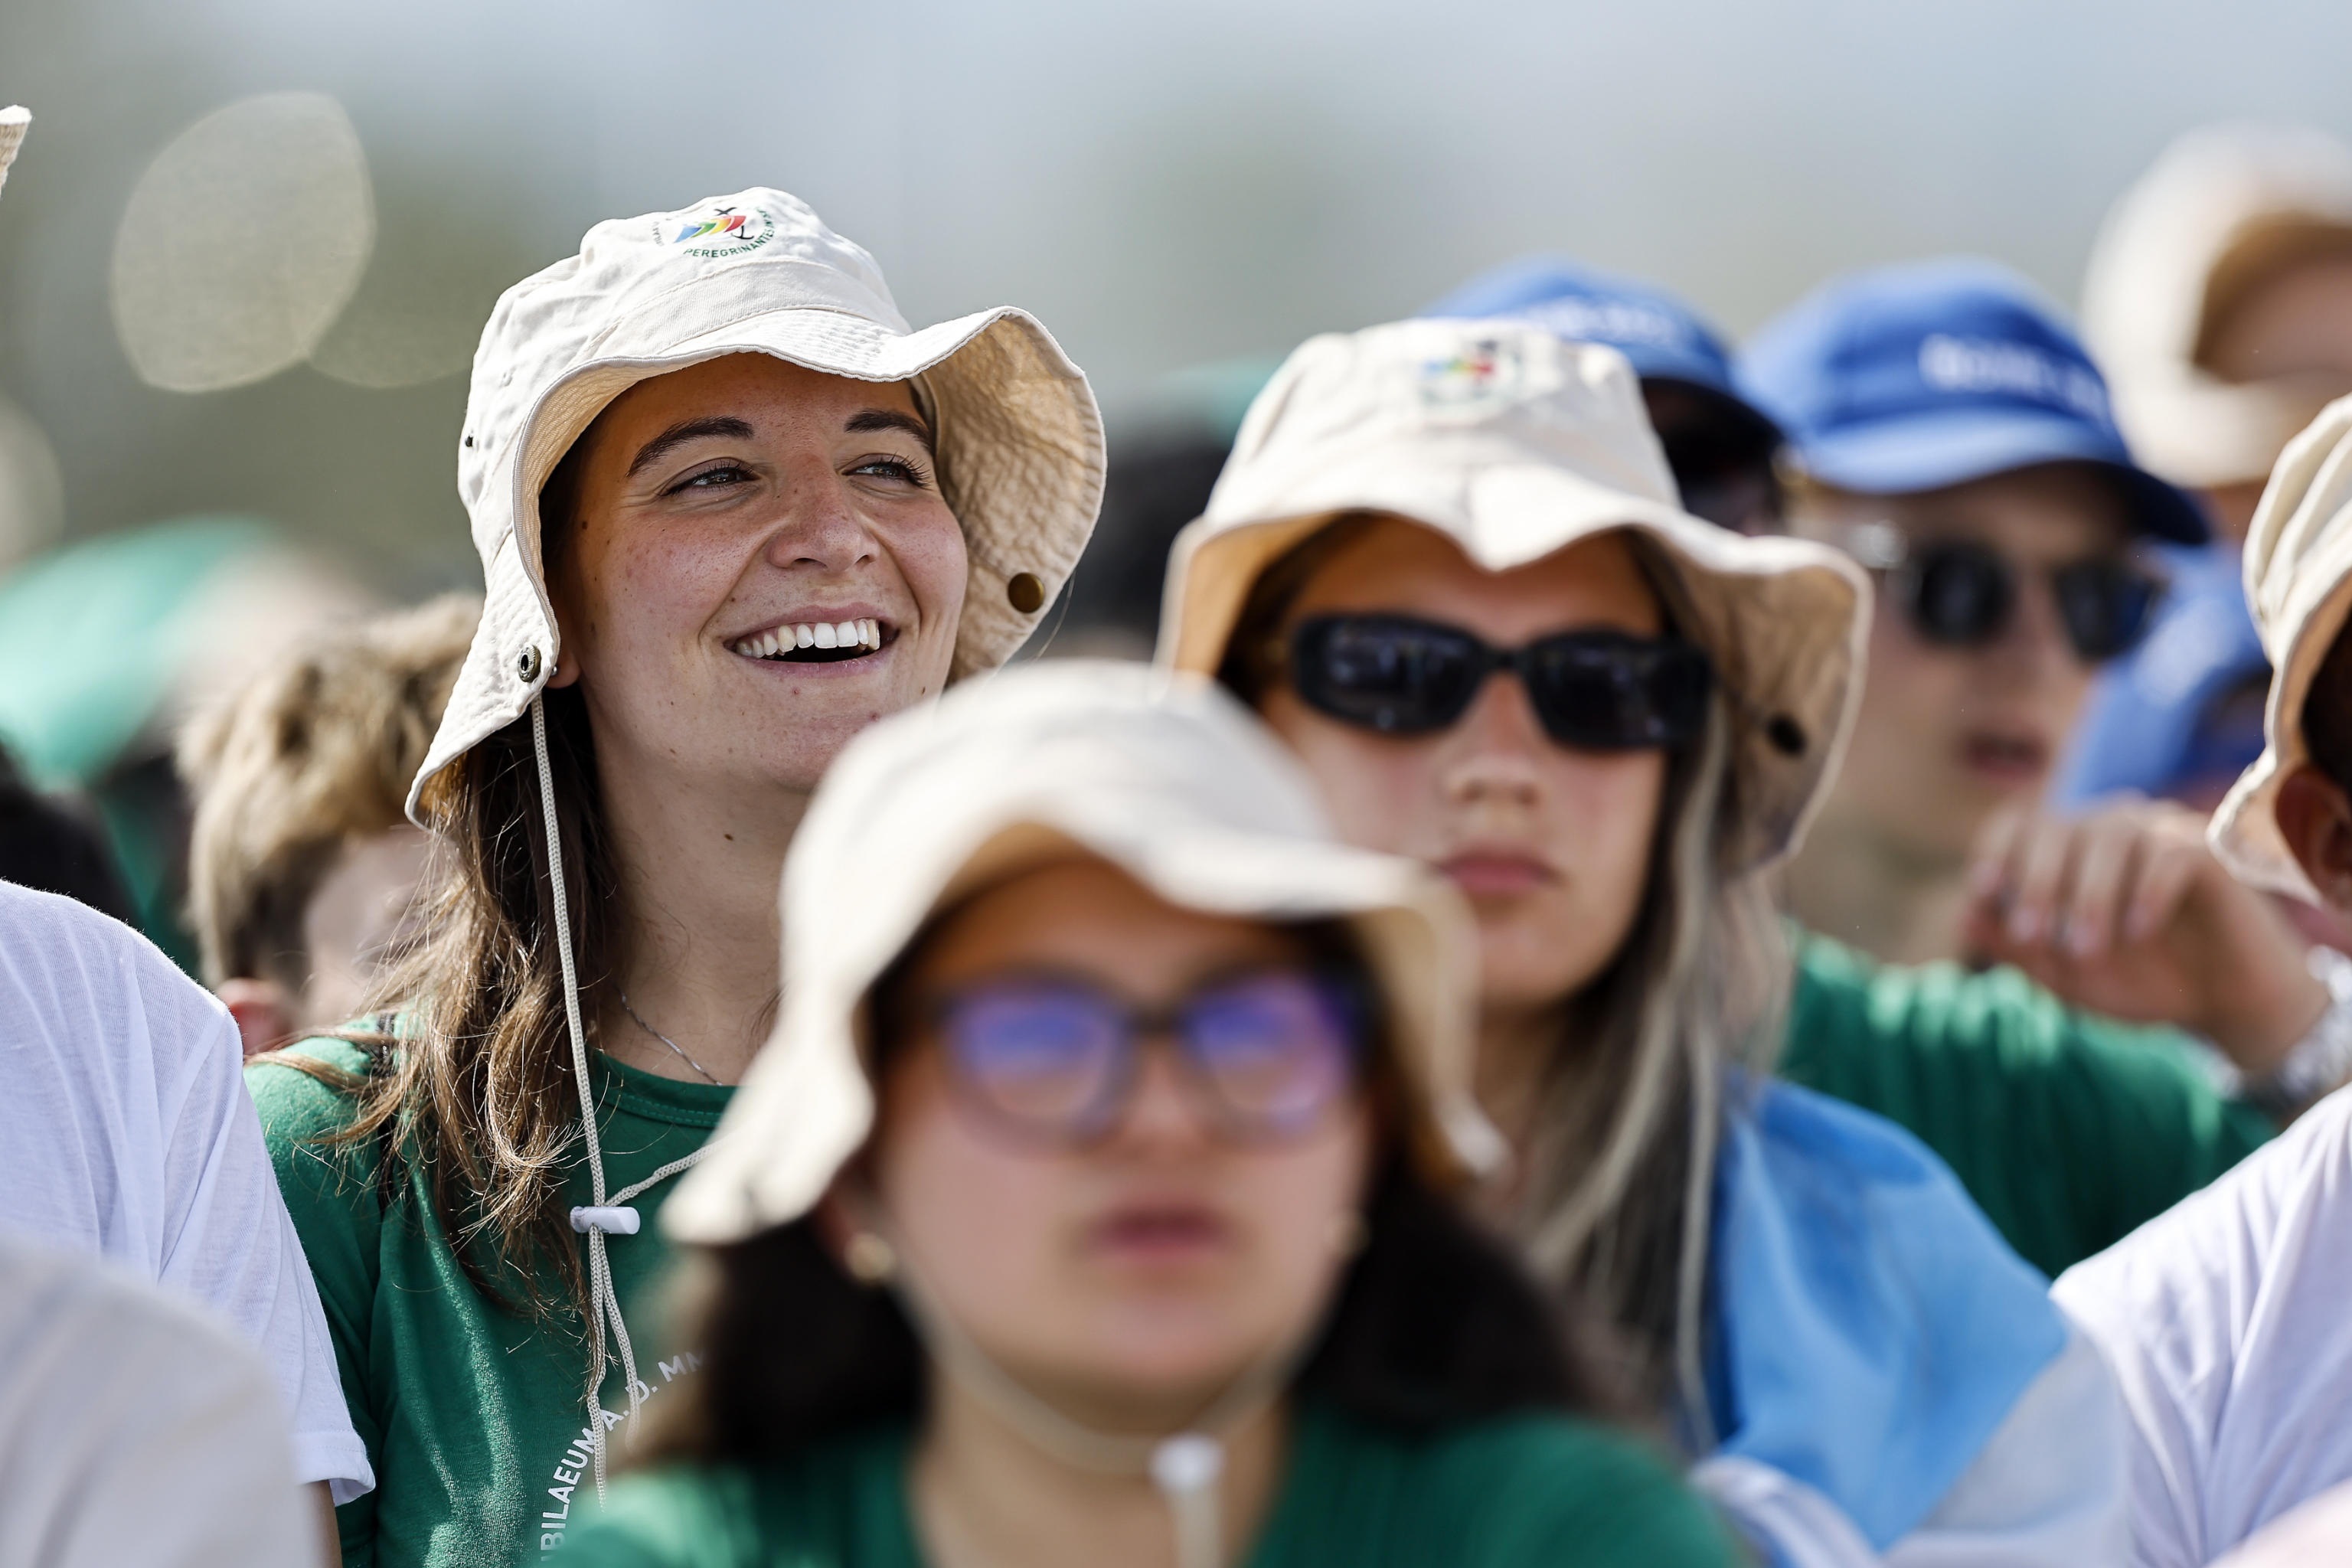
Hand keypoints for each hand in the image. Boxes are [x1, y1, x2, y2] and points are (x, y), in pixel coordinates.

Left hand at [1962, 798, 2327, 1074]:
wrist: (2220, 1002)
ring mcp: (2157, 832)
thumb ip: (2014, 946)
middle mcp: (2107, 827)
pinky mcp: (2205, 851)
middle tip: (2030, 937)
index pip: (2017, 826)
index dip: (1996, 853)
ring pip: (2110, 838)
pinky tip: (2139, 932)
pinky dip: (2147, 892)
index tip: (1984, 893)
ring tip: (2086, 951)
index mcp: (2064, 849)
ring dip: (2090, 896)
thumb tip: (1964, 917)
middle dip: (2037, 884)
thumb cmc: (2135, 980)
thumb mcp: (2063, 974)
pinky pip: (2169, 854)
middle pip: (2058, 828)